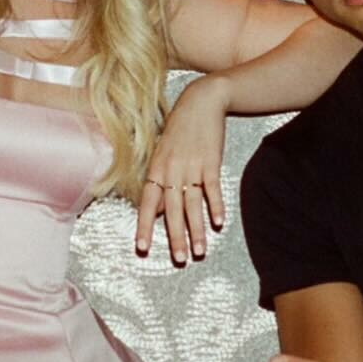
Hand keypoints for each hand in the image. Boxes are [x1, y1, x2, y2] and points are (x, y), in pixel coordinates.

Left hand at [135, 74, 229, 263]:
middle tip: (180, 259)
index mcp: (156, 170)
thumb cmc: (179, 130)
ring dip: (197, 230)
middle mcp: (171, 171)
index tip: (142, 248)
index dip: (144, 226)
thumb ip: (159, 184)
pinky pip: (213, 188)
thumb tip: (156, 212)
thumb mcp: (163, 155)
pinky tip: (219, 223)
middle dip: (176, 237)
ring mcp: (191, 167)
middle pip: (172, 210)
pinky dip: (216, 206)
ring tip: (200, 251)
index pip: (147, 204)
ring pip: (193, 204)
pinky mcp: (211, 162)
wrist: (200, 102)